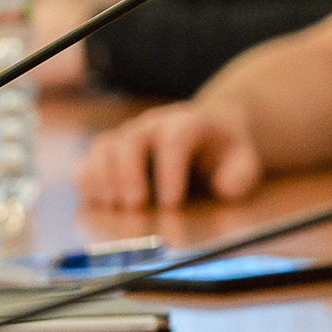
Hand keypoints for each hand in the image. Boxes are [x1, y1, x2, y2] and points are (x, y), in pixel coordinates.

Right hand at [76, 100, 262, 209]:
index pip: (175, 140)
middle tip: (135, 207)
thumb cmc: (225, 151)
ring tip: (114, 207)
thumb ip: (241, 173)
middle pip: (132, 141)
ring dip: (104, 178)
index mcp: (188, 123)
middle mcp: (154, 124)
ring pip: (105, 147)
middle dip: (129, 175)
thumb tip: (226, 189)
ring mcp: (129, 135)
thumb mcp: (244, 159)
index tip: (171, 203)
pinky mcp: (112, 150)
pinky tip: (96, 201)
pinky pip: (90, 159)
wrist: (209, 129)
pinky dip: (87, 179)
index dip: (170, 171)